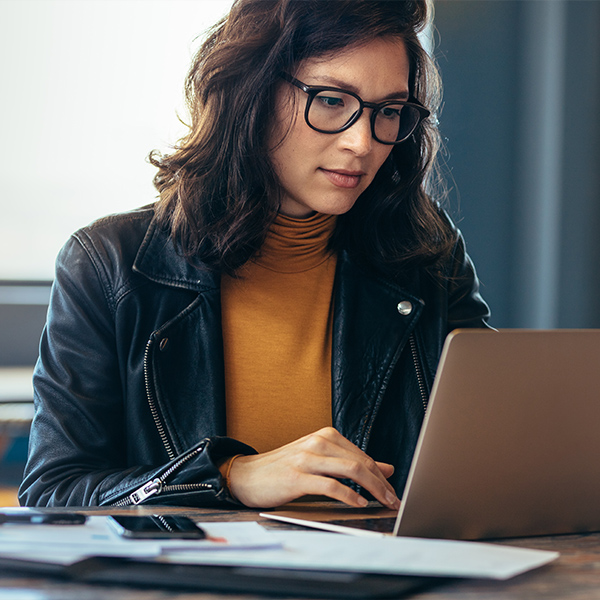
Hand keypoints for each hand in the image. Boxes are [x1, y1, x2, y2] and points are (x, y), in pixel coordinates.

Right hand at [227, 427, 399, 508]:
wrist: (246, 475)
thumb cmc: (284, 469)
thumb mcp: (320, 460)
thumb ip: (350, 462)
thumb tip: (386, 468)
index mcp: (325, 436)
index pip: (363, 456)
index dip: (381, 476)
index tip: (393, 492)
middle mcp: (318, 442)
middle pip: (361, 462)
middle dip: (382, 484)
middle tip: (394, 501)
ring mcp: (307, 458)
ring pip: (351, 470)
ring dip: (373, 489)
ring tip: (383, 503)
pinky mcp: (297, 477)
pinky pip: (330, 485)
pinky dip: (349, 495)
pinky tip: (359, 503)